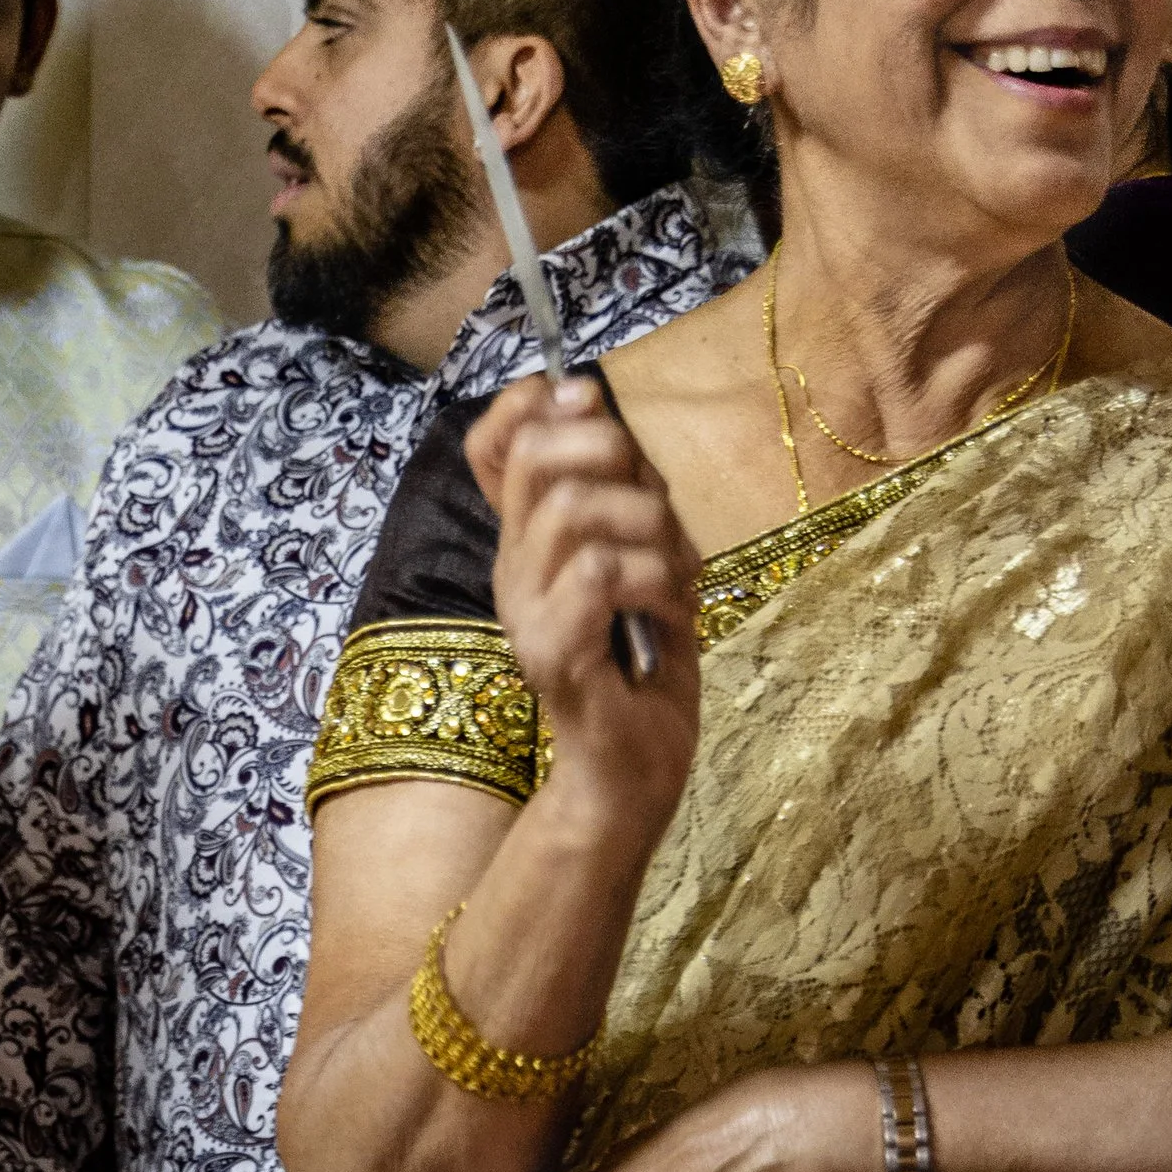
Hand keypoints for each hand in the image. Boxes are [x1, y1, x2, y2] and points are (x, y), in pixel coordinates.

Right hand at [468, 374, 700, 837]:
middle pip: (540, 457)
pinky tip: (671, 614)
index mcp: (531, 542)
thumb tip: (595, 400)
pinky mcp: (552, 652)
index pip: (495, 443)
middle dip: (616, 456)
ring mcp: (526, 612)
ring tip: (676, 577)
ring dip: (652, 532)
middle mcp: (515, 570)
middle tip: (659, 510)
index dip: (534, 402)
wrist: (635, 771)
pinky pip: (602, 574)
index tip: (590, 400)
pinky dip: (656, 583)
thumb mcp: (646, 557)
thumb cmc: (647, 666)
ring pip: (578, 511)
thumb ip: (626, 489)